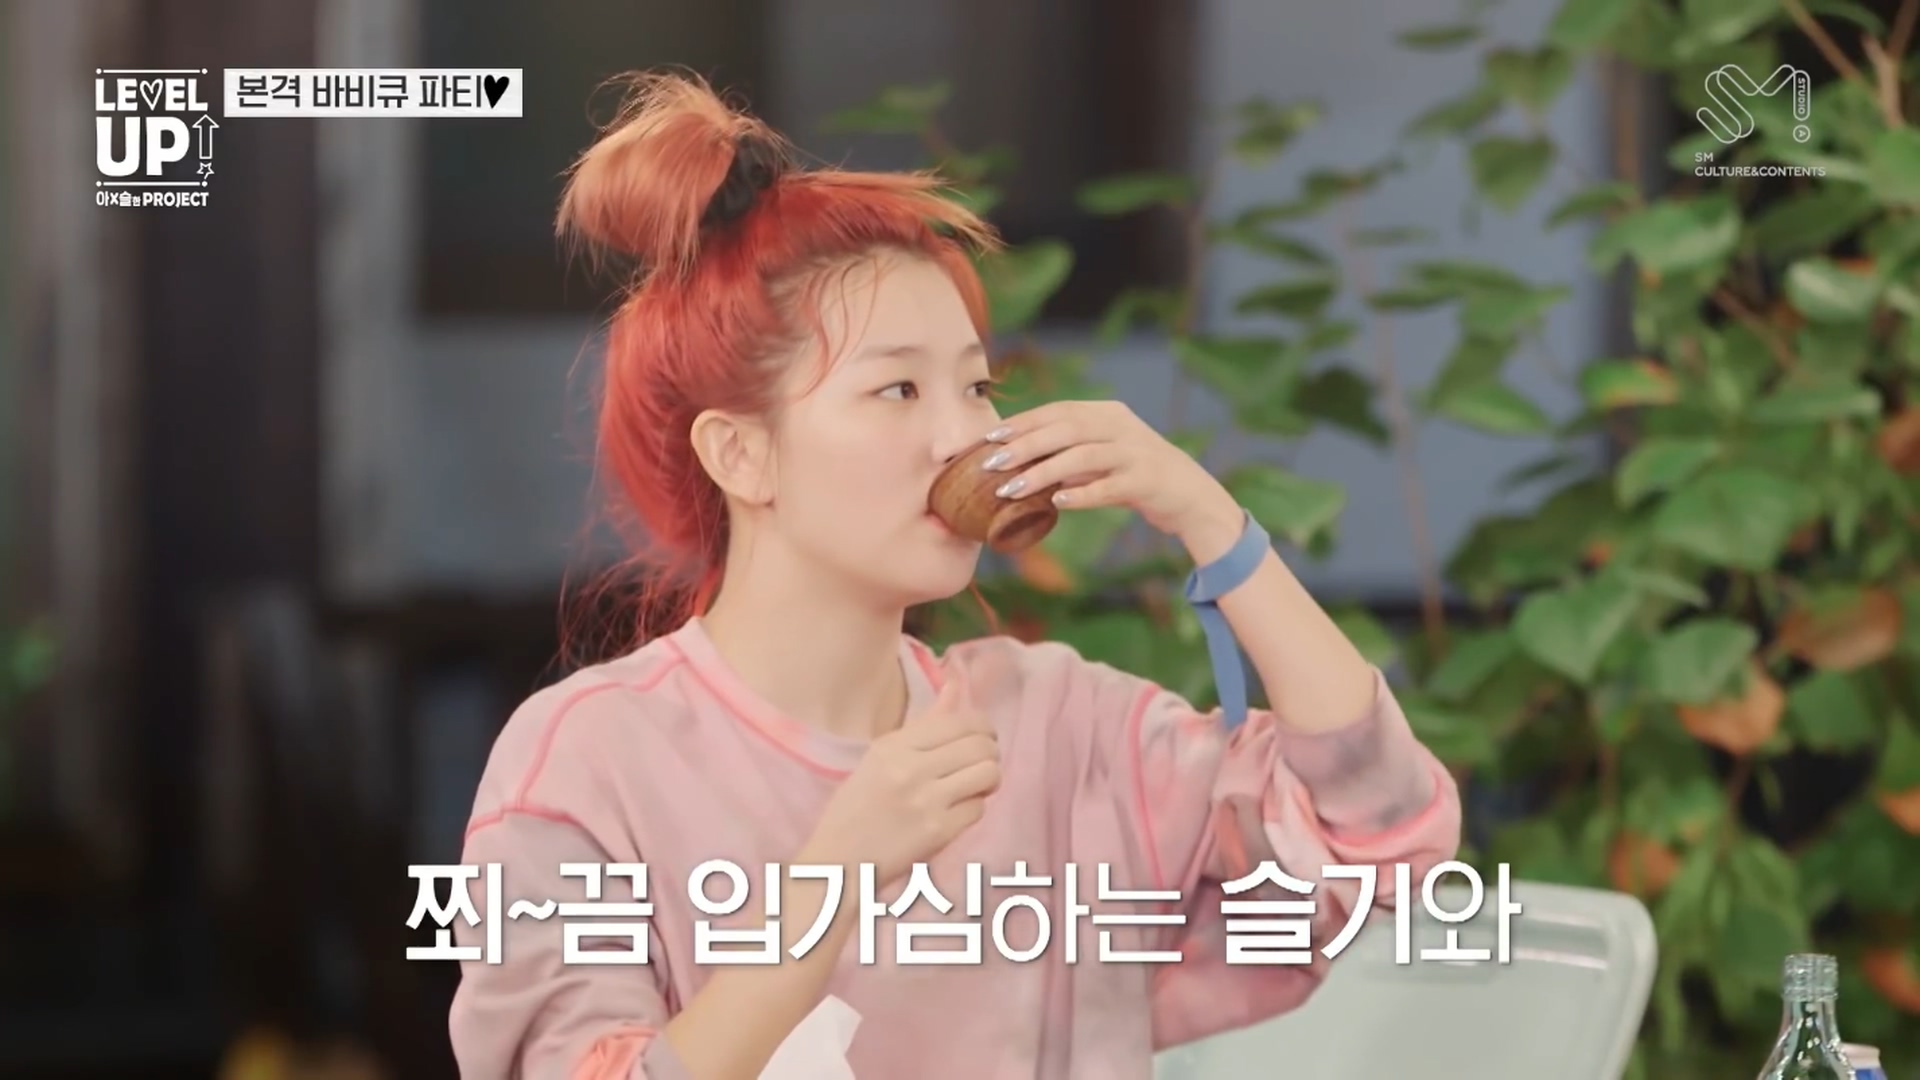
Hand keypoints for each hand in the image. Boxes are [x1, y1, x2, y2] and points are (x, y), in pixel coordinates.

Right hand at [799, 677, 999, 889]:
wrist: (839, 862)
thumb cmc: (857, 808)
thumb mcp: (881, 757)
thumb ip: (925, 724)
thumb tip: (957, 686)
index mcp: (893, 745)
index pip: (960, 721)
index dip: (983, 728)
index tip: (981, 738)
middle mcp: (910, 768)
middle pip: (981, 745)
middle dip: (990, 753)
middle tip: (980, 764)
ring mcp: (925, 801)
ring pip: (988, 773)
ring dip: (988, 780)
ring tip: (973, 786)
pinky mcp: (937, 833)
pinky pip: (979, 809)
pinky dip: (973, 808)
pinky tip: (956, 812)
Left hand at [979, 401, 1243, 559]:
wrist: (1190, 496)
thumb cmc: (1135, 476)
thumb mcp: (1103, 456)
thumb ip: (1068, 453)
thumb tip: (1017, 461)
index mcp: (1109, 414)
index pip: (1059, 411)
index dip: (1023, 422)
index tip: (990, 437)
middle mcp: (1122, 427)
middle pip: (1066, 430)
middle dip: (1025, 445)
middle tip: (992, 463)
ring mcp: (1136, 453)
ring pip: (1083, 457)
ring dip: (1043, 472)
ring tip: (1012, 490)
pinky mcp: (1147, 481)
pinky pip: (1109, 487)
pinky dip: (1082, 495)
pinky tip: (1057, 503)